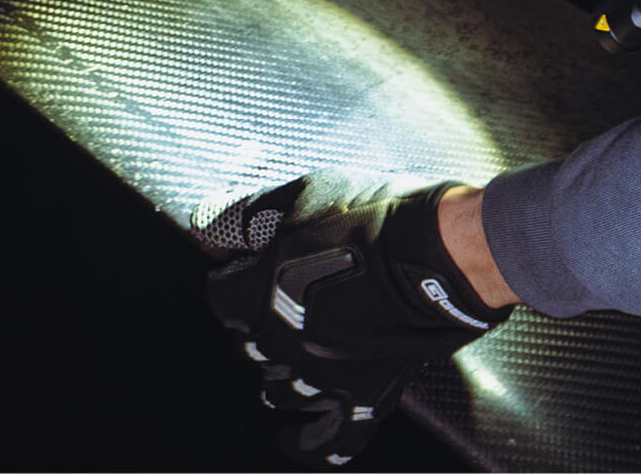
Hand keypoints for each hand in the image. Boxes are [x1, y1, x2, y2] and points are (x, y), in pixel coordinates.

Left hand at [199, 171, 511, 466]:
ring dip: (278, 377)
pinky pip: (335, 439)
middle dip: (253, 326)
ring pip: (281, 391)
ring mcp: (323, 377)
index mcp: (257, 298)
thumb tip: (203, 225)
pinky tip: (297, 443)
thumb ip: (246, 216)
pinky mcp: (366, 394)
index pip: (219, 296)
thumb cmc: (371, 219)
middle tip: (268, 307)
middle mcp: (282, 346)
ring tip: (283, 367)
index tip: (236, 266)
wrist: (437, 255)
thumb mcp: (299, 196)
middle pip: (248, 345)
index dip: (227, 277)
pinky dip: (314, 445)